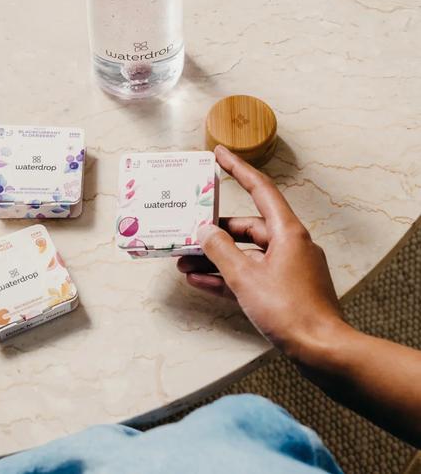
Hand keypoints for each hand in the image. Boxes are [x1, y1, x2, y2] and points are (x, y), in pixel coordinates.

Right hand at [177, 145, 345, 361]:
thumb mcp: (245, 278)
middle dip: (215, 231)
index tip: (219, 154)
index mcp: (287, 232)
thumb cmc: (290, 311)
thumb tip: (204, 231)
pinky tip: (199, 281)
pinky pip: (251, 275)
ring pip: (246, 254)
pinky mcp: (285, 290)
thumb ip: (220, 252)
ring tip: (184, 260)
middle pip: (248, 227)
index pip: (260, 189)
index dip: (238, 168)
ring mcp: (289, 268)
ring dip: (216, 257)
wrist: (323, 353)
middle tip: (188, 230)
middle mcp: (290, 245)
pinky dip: (228, 277)